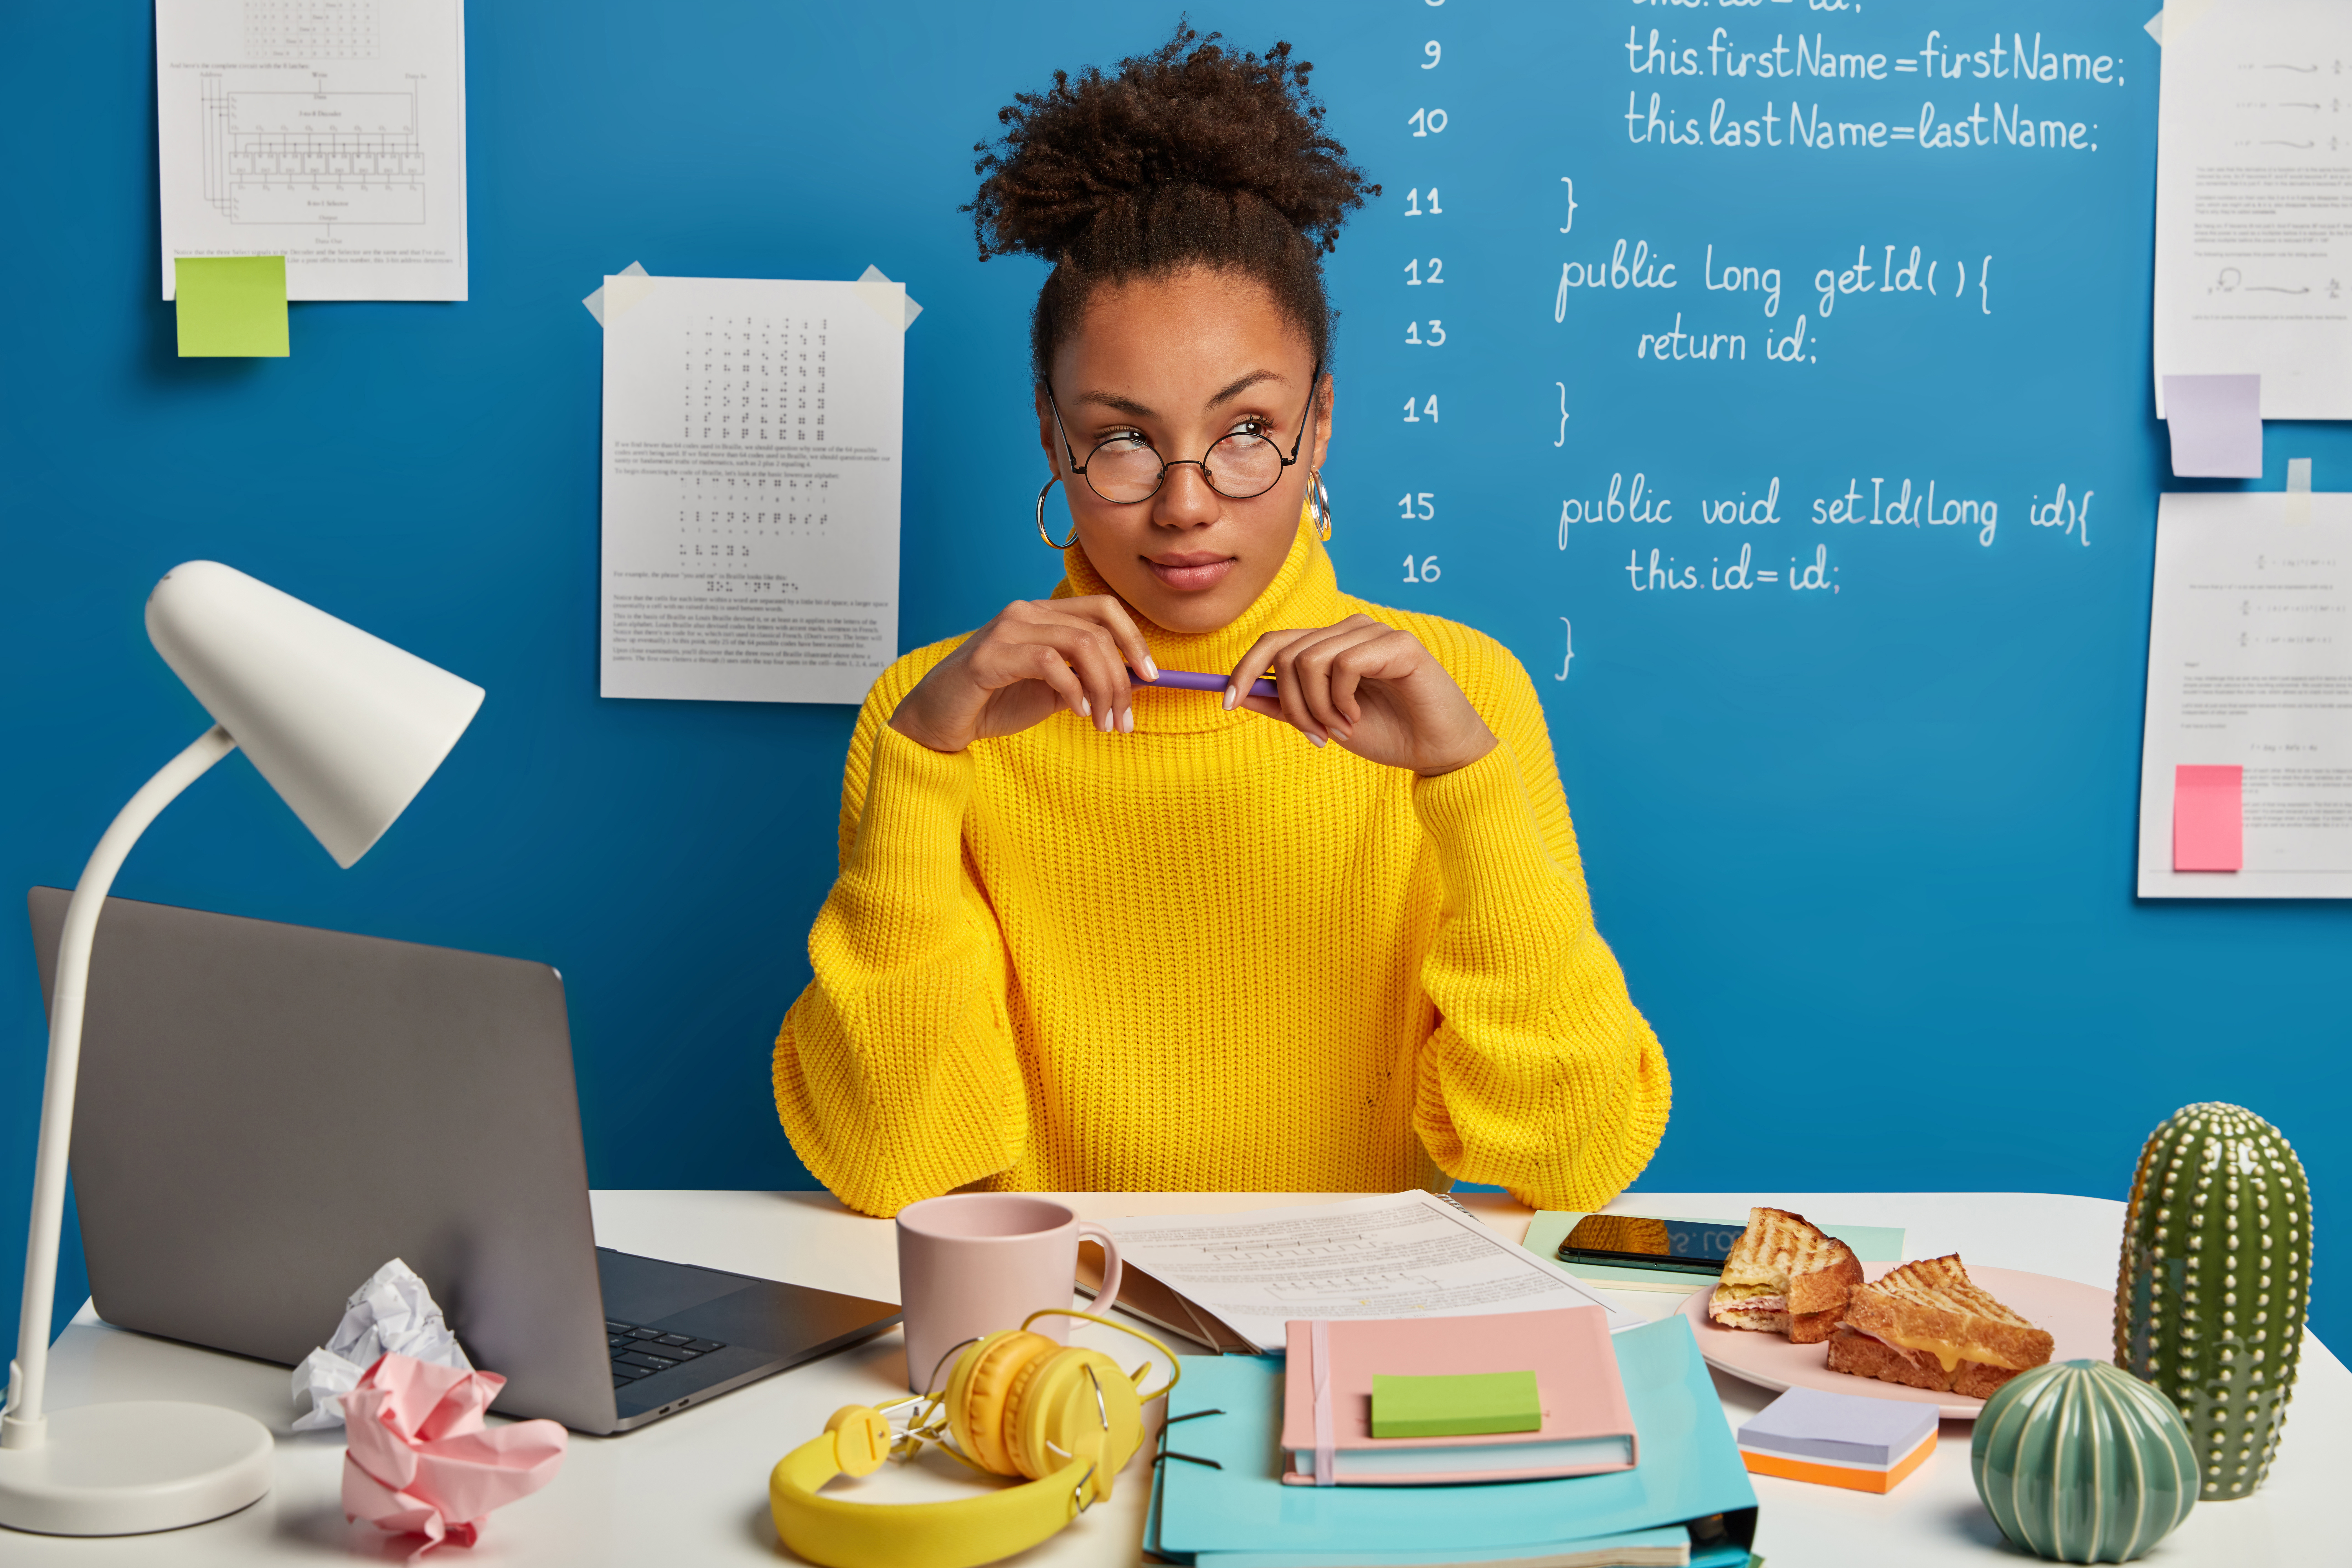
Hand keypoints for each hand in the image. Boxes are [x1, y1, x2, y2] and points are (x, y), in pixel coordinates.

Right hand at [890, 596, 1158, 752]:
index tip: (1152, 675)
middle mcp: (1027, 612)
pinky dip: (1072, 690)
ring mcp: (1007, 629)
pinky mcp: (991, 655)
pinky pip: (1049, 663)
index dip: (1134, 639)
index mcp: (1043, 614)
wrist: (940, 721)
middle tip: (1125, 719)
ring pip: (1079, 644)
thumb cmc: (995, 703)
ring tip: (1104, 723)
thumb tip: (1136, 680)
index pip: (1103, 609)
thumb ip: (1088, 680)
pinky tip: (1077, 712)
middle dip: (1121, 678)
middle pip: (1097, 631)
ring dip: (1103, 688)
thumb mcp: (1054, 692)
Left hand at [1225, 615, 1497, 775]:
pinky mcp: (1399, 644)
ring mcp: (1374, 633)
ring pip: (1311, 659)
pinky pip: (1345, 664)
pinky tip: (1359, 718)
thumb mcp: (1322, 722)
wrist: (1436, 751)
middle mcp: (1349, 630)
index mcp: (1330, 644)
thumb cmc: (1386, 734)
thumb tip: (1240, 695)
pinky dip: (1342, 700)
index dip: (1244, 669)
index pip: (1274, 642)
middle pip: (1286, 653)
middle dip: (1290, 703)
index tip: (1227, 703)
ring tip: (1341, 729)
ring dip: (1317, 706)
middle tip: (1314, 735)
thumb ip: (1284, 706)